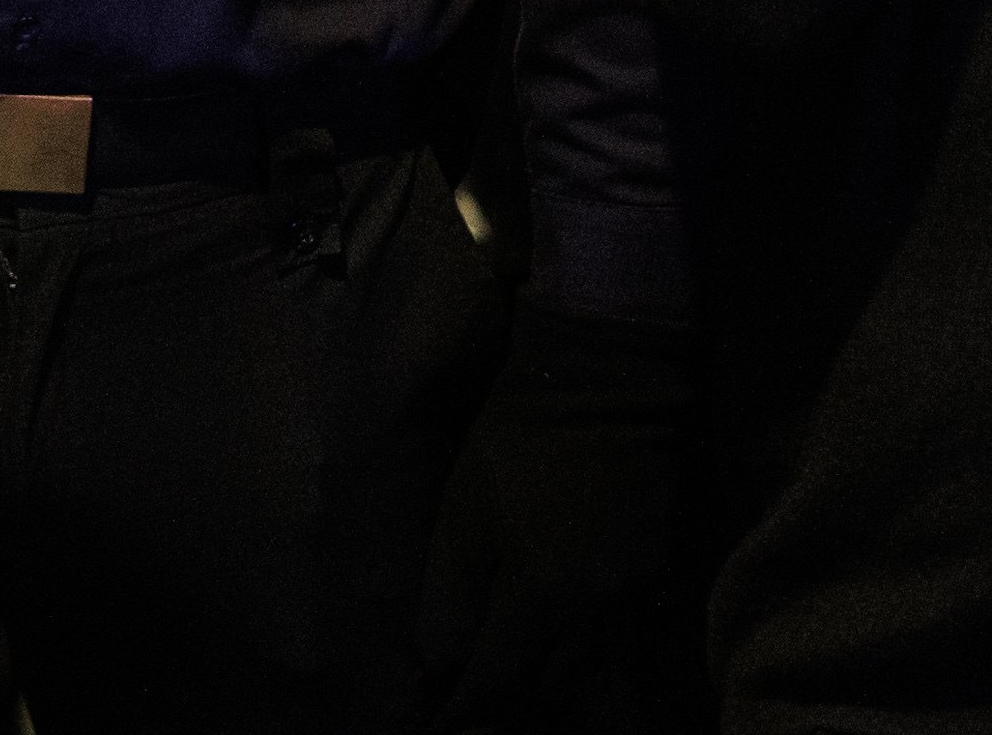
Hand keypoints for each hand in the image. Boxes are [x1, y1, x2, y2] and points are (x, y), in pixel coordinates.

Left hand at [417, 299, 694, 721]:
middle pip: (550, 699)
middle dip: (507, 722)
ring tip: (515, 715)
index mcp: (539, 599)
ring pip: (595, 686)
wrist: (605, 390)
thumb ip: (448, 596)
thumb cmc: (515, 446)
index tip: (435, 728)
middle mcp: (595, 616)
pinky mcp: (656, 583)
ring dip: (553, 708)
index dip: (463, 716)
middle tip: (471, 725)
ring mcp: (634, 603)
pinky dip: (596, 677)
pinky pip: (625, 653)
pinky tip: (572, 681)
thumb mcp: (461, 514)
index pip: (496, 687)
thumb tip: (435, 665)